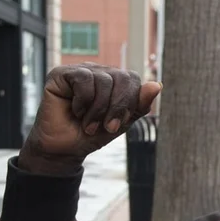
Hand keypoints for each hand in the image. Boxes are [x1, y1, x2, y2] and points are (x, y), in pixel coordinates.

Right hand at [18, 63, 160, 174]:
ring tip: (88, 124)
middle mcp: (98, 72)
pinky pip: (83, 79)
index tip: (119, 124)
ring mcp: (80, 71)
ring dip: (98, 110)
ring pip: (103, 80)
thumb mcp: (121, 122)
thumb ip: (139, 105)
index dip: (130, 102)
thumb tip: (157, 85)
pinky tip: (75, 110)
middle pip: (121, 78)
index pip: (133, 79)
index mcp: (114, 81)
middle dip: (117, 107)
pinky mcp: (61, 74)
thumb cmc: (91, 134)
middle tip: (107, 127)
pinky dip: (83, 101)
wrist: (64, 149)